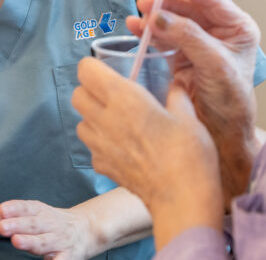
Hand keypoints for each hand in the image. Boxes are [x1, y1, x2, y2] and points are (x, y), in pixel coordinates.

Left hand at [0, 200, 95, 258]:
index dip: (14, 208)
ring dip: (31, 241)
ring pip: (44, 242)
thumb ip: (7, 217)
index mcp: (41, 212)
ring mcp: (59, 241)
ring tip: (16, 241)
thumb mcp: (32, 215)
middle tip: (2, 226)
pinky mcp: (67, 256)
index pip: (27, 207)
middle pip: (33, 224)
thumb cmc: (51, 223)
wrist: (86, 229)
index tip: (1, 210)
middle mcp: (50, 225)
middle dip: (18, 225)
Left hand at [72, 58, 223, 247]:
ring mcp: (100, 146)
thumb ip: (177, 94)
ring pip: (81, 123)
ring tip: (118, 120)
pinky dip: (101, 144)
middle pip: (77, 95)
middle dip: (91, 90)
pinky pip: (92, 148)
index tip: (109, 70)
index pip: (86, 70)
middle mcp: (105, 119)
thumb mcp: (189, 116)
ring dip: (93, 117)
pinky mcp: (103, 168)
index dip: (94, 67)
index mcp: (125, 98)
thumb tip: (177, 84)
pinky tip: (123, 146)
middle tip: (114, 93)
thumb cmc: (189, 154)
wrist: (181, 199)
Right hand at [128, 0, 260, 199]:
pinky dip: (150, 34)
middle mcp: (220, 33)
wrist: (222, 134)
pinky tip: (136, 30)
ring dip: (155, 19)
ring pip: (174, 22)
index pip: (212, 0)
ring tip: (138, 18)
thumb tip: (160, 15)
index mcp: (238, 28)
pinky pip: (164, 39)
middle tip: (147, 3)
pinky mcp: (183, 58)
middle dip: (167, 5)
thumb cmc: (231, 100)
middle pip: (189, 9)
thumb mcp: (214, 63)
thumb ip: (188, 36)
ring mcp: (200, 45)